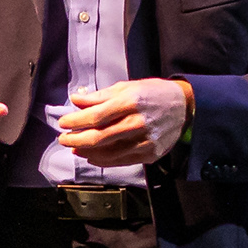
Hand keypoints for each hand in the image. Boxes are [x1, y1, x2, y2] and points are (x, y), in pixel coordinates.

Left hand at [51, 78, 191, 167]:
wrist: (184, 107)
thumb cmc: (153, 94)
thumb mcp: (127, 87)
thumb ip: (100, 96)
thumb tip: (76, 100)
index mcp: (131, 101)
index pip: (96, 115)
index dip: (75, 121)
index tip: (63, 123)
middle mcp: (138, 122)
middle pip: (99, 137)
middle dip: (76, 139)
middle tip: (64, 139)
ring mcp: (145, 140)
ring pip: (108, 152)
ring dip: (87, 152)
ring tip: (75, 148)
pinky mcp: (150, 153)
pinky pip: (120, 161)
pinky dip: (102, 160)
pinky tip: (92, 156)